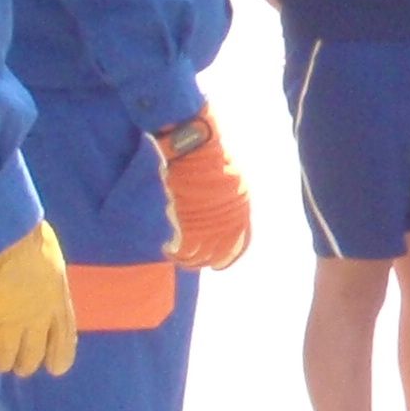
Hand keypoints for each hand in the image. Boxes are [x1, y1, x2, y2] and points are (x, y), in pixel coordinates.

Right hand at [0, 220, 78, 377]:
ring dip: (0, 359)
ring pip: (5, 361)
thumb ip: (51, 284)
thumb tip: (45, 292)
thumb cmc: (27, 234)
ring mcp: (8, 323)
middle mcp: (36, 319)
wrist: (1, 230)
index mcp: (57, 302)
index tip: (54, 368)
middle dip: (23, 362)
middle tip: (13, 356)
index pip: (64, 343)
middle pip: (31, 358)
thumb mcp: (53, 261)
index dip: (59, 360)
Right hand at [157, 121, 248, 271]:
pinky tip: (168, 249)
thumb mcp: (230, 180)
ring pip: (200, 254)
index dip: (229, 257)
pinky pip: (184, 248)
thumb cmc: (207, 158)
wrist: (194, 146)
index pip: (240, 244)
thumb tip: (220, 219)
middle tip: (196, 262)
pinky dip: (175, 252)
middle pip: (219, 252)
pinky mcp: (188, 220)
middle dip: (207, 260)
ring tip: (178, 257)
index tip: (219, 264)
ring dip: (188, 259)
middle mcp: (229, 218)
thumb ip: (228, 202)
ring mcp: (209, 220)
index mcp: (241, 209)